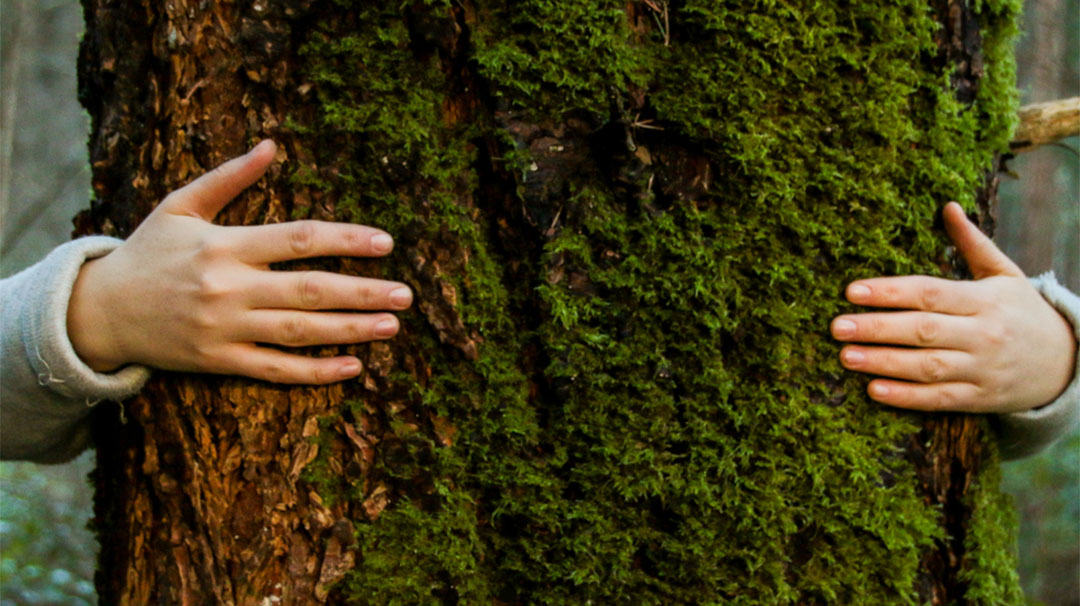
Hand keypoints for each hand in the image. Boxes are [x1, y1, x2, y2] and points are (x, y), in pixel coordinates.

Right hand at [67, 140, 412, 383]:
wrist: (99, 311)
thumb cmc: (148, 252)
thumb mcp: (180, 205)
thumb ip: (229, 177)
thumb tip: (272, 144)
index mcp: (225, 244)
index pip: (299, 238)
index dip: (346, 239)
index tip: (385, 242)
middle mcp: (228, 287)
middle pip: (309, 290)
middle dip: (363, 291)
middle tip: (405, 294)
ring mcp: (224, 329)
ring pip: (300, 332)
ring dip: (351, 330)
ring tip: (391, 325)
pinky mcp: (219, 362)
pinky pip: (275, 370)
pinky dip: (315, 372)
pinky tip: (353, 367)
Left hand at [830, 202, 1076, 412]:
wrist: (1066, 362)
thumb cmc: (1021, 311)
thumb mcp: (1004, 274)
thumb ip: (972, 243)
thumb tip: (947, 206)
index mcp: (984, 300)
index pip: (930, 293)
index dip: (890, 291)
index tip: (852, 291)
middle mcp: (982, 334)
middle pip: (922, 330)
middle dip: (876, 328)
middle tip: (836, 326)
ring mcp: (981, 369)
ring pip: (927, 367)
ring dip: (883, 363)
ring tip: (845, 356)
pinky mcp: (980, 399)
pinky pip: (939, 399)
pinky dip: (906, 397)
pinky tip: (874, 390)